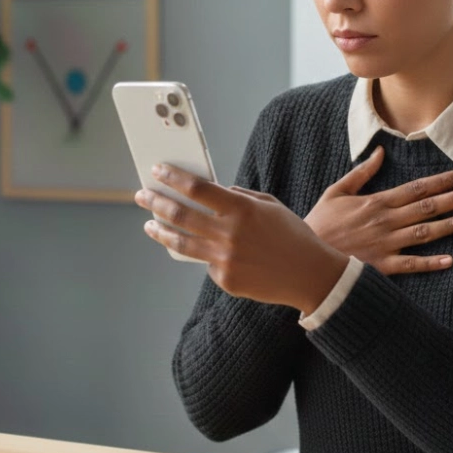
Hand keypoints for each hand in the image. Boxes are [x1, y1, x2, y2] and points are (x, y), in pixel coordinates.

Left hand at [135, 165, 347, 314]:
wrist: (311, 274)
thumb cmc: (292, 235)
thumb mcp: (270, 205)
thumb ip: (239, 196)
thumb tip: (211, 192)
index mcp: (242, 209)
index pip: (197, 188)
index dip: (174, 178)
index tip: (158, 171)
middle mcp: (229, 234)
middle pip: (181, 215)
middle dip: (157, 202)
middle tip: (142, 195)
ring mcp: (225, 260)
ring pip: (182, 243)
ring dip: (162, 231)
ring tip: (150, 225)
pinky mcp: (226, 280)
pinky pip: (207, 264)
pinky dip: (206, 255)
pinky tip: (208, 251)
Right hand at [304, 145, 452, 274]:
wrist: (306, 256)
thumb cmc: (321, 223)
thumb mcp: (336, 191)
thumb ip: (361, 172)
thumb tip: (381, 152)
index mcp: (377, 202)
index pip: (416, 188)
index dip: (441, 181)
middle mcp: (386, 221)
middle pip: (427, 207)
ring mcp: (385, 244)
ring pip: (425, 233)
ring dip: (450, 225)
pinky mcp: (381, 266)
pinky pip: (411, 265)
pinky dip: (430, 263)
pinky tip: (450, 260)